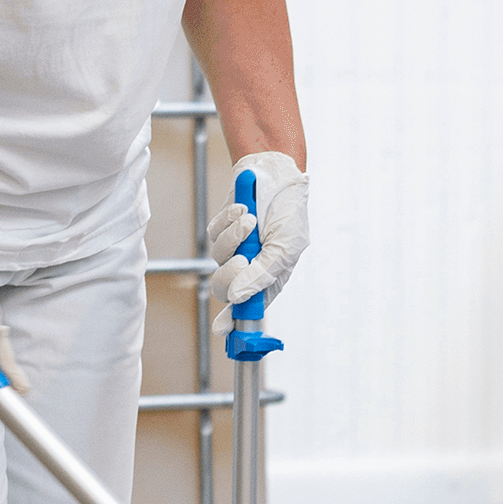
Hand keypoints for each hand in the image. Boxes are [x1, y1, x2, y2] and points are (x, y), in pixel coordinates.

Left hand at [202, 150, 306, 318]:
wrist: (276, 173)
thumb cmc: (288, 212)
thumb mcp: (284, 246)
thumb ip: (262, 274)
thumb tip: (238, 298)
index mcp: (269, 277)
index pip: (249, 307)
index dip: (234, 321)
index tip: (223, 330)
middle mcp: (250, 267)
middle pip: (225, 288)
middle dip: (231, 274)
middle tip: (243, 258)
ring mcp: (236, 249)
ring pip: (217, 259)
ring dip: (233, 238)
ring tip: (249, 220)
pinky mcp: (222, 230)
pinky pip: (213, 235)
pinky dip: (227, 222)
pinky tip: (243, 210)